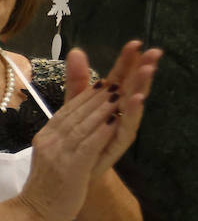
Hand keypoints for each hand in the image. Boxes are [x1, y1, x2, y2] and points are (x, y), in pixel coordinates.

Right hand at [18, 52, 128, 220]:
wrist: (36, 211)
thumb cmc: (49, 185)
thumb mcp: (53, 154)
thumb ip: (64, 132)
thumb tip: (73, 116)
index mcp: (46, 134)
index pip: (68, 109)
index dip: (87, 93)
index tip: (105, 79)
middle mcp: (50, 140)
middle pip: (76, 112)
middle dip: (98, 94)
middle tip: (117, 78)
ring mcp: (58, 153)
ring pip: (83, 125)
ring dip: (102, 109)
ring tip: (119, 94)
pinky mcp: (69, 167)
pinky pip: (87, 145)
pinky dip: (101, 132)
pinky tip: (113, 121)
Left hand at [62, 40, 160, 180]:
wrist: (66, 177)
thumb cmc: (74, 141)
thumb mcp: (73, 107)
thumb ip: (77, 81)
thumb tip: (77, 51)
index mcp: (108, 103)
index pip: (119, 78)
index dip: (126, 62)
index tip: (134, 43)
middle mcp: (117, 116)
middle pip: (131, 89)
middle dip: (142, 70)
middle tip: (153, 53)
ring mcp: (117, 131)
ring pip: (131, 107)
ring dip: (140, 87)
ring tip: (147, 70)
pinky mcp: (113, 147)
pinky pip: (124, 129)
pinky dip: (130, 114)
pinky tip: (136, 100)